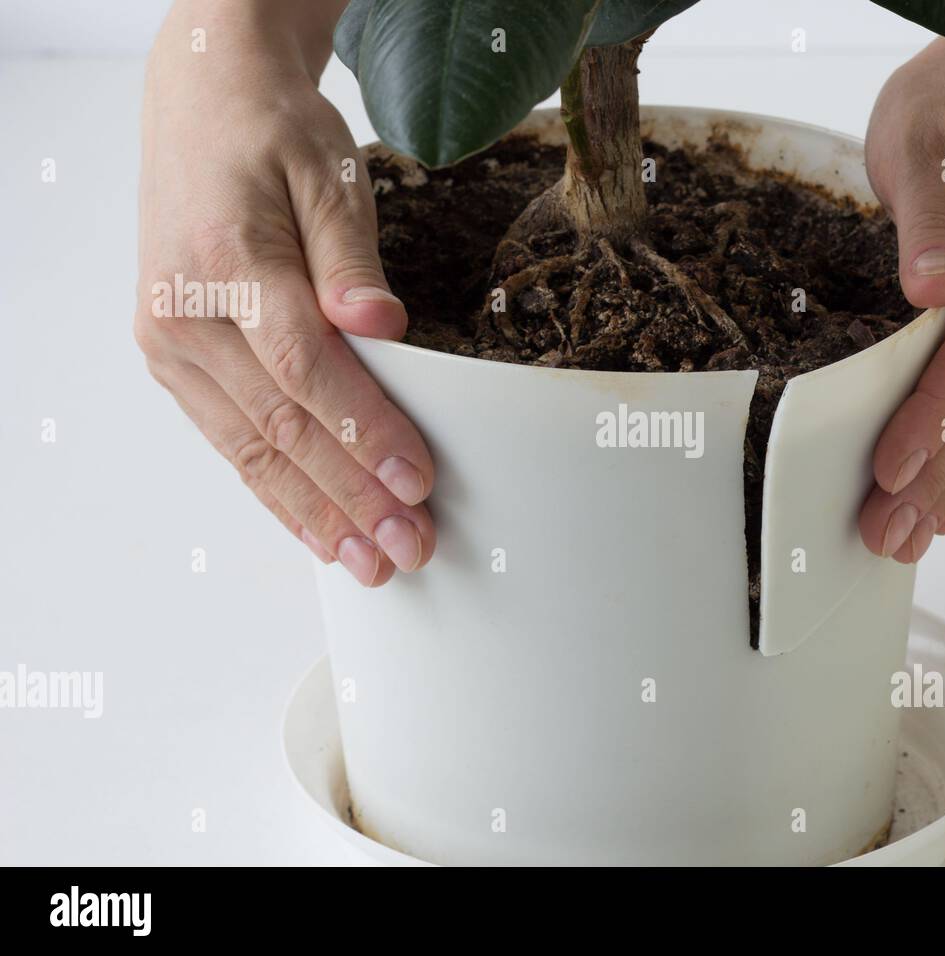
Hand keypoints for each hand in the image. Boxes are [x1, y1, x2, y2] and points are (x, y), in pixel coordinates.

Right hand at [134, 2, 435, 585]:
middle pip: (281, 426)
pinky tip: (318, 529)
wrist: (204, 108)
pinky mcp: (175, 360)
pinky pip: (231, 440)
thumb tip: (383, 329)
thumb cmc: (272, 137)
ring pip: (251, 449)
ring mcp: (171, 343)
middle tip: (408, 548)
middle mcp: (184, 314)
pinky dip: (277, 491)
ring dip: (317, 513)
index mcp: (225, 262)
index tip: (419, 480)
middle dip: (351, 496)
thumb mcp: (328, 174)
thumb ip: (352, 259)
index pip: (307, 368)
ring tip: (370, 562)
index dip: (366, 430)